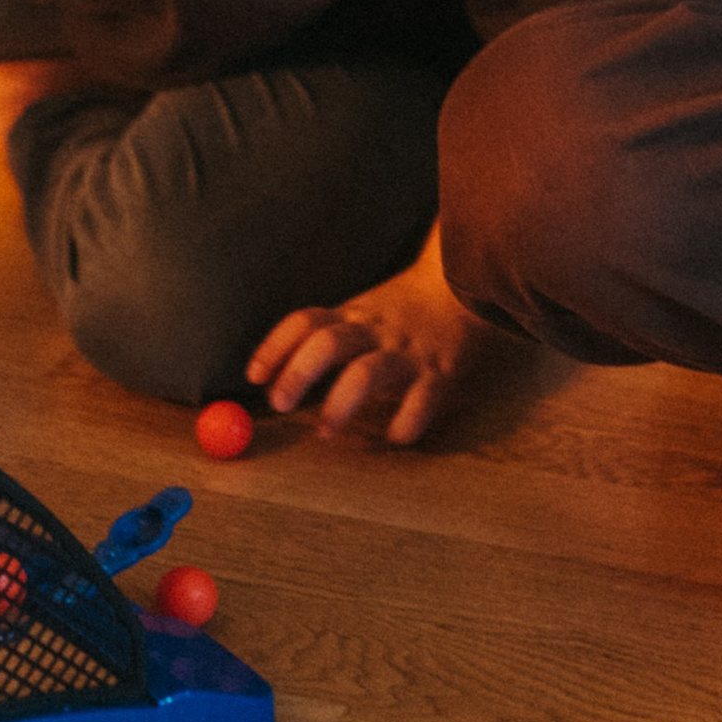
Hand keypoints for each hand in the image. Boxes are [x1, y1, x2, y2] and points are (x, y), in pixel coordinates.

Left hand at [245, 226, 510, 446]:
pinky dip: (406, 422)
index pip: (305, 322)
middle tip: (280, 404)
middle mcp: (376, 330)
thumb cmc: (403, 312)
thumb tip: (269, 382)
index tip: (255, 377)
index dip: (275, 347)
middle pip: (328, 343)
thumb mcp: (362, 313)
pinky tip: (395, 435)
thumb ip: (324, 340)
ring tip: (324, 431)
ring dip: (340, 403)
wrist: (467, 286)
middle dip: (298, 374)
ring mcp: (408, 352)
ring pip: (368, 372)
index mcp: (353, 315)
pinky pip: (422, 400)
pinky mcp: (441, 372)